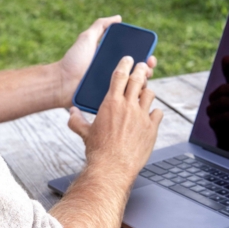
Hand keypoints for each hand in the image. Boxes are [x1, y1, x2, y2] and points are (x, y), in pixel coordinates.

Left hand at [53, 16, 156, 108]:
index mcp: (112, 59)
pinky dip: (132, 98)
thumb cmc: (73, 60)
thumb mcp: (87, 38)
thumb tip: (118, 18)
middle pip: (137, 72)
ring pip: (133, 87)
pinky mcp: (108, 100)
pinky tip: (136, 94)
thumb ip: (100, 26)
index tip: (150, 57)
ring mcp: (112, 87)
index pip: (134, 58)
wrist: (61, 82)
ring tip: (142, 81)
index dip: (145, 57)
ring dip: (142, 84)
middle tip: (148, 69)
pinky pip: (123, 99)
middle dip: (147, 70)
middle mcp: (114, 73)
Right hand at [68, 56, 162, 178]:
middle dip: (141, 70)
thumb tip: (71, 113)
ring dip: (148, 91)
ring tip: (146, 92)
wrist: (112, 168)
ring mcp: (142, 116)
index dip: (125, 64)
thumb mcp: (85, 133)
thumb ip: (77, 120)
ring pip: (150, 94)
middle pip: (138, 79)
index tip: (128, 59)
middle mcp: (128, 106)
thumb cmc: (97, 151)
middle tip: (143, 66)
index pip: (119, 75)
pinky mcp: (152, 128)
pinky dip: (155, 112)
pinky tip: (151, 114)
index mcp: (111, 103)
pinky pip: (158, 112)